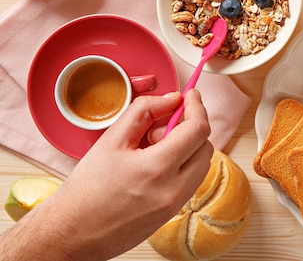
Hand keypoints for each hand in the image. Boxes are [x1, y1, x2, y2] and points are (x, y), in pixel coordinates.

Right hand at [0, 90, 212, 260]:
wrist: (73, 232)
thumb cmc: (87, 188)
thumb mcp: (111, 139)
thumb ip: (144, 111)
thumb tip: (173, 99)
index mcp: (157, 168)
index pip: (197, 130)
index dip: (197, 107)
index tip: (191, 95)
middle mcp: (173, 189)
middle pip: (205, 146)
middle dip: (190, 127)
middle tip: (161, 126)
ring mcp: (176, 204)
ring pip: (202, 164)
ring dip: (189, 147)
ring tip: (154, 148)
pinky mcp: (173, 213)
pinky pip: (192, 180)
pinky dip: (184, 164)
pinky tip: (156, 165)